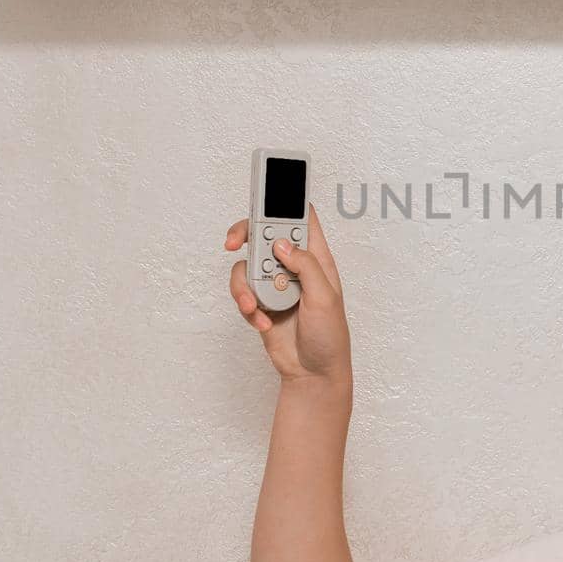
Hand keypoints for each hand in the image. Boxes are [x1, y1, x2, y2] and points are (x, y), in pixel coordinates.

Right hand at [225, 202, 352, 385]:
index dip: (287, 200)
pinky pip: (242, 292)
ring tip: (253, 305)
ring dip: (245, 285)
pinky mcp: (259, 302)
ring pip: (247, 266)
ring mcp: (275, 284)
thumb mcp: (326, 298)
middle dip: (245, 236)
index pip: (302, 219)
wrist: (312, 373)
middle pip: (263, 235)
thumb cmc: (329, 336)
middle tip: (232, 242)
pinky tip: (261, 321)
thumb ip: (305, 266)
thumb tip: (281, 245)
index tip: (269, 187)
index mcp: (316, 259)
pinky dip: (247, 306)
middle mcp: (293, 266)